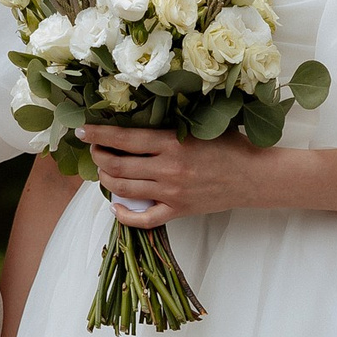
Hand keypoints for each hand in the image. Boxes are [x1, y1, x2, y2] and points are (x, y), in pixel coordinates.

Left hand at [78, 126, 273, 226]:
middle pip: (118, 166)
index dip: (98, 135)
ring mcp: (172, 193)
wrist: (254, 177)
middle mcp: (168, 169)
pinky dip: (124, 214)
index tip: (83, 131)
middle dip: (98, 158)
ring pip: (124, 189)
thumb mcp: (198, 127)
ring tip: (103, 171)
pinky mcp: (179, 211)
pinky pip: (144, 219)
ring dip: (107, 180)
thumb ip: (169, 126)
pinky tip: (116, 205)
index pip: (124, 139)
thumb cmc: (229, 146)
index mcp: (172, 143)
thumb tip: (135, 117)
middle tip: (94, 151)